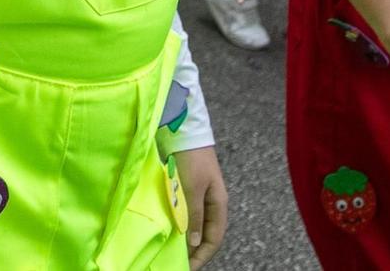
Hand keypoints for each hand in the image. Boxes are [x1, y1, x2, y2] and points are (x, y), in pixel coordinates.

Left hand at [174, 145, 228, 266]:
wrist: (185, 132)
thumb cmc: (192, 160)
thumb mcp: (193, 189)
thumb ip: (194, 216)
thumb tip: (193, 242)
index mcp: (218, 204)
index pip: (214, 238)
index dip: (203, 255)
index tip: (189, 267)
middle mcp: (211, 204)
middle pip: (206, 235)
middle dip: (195, 251)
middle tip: (179, 263)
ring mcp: (200, 198)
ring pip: (195, 226)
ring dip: (186, 240)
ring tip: (173, 252)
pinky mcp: (188, 191)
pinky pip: (187, 215)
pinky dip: (181, 226)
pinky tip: (170, 232)